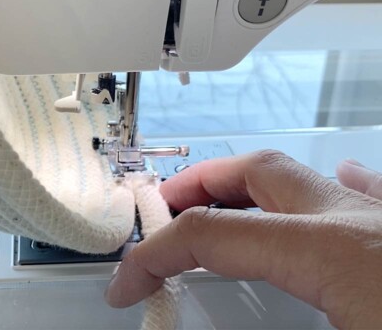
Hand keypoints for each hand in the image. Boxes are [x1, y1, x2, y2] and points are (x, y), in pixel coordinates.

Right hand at [105, 150, 381, 328]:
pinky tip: (313, 194)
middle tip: (162, 213)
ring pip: (299, 174)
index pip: (215, 234)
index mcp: (334, 251)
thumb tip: (219, 326)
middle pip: (252, 175)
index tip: (130, 281)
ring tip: (212, 203)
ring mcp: (381, 219)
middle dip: (194, 187)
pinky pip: (359, 188)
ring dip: (244, 183)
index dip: (157, 253)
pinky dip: (321, 187)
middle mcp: (357, 221)